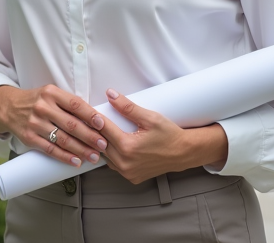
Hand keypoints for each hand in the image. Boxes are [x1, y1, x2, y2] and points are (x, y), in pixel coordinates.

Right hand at [0, 84, 106, 167]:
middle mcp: (43, 107)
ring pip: (62, 139)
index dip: (90, 115)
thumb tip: (95, 120)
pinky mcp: (29, 137)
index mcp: (52, 93)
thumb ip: (69, 104)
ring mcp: (35, 123)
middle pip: (71, 124)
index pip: (75, 104)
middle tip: (104, 145)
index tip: (103, 125)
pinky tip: (76, 161)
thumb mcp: (51, 94)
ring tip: (94, 156)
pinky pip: (49, 149)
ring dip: (80, 149)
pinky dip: (64, 156)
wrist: (8, 107)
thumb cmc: (37, 101)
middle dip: (90, 136)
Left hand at [96, 88, 228, 183]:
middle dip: (97, 132)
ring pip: (106, 157)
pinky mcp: (132, 177)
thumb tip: (111, 95)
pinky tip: (114, 146)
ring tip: (104, 133)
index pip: (104, 130)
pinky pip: (115, 166)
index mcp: (128, 148)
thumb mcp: (150, 117)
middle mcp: (125, 164)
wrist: (184, 153)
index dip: (96, 119)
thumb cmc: (169, 135)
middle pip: (101, 145)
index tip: (90, 112)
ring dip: (103, 146)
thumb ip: (127, 107)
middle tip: (93, 121)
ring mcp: (128, 173)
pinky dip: (113, 156)